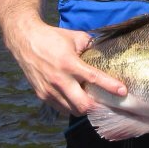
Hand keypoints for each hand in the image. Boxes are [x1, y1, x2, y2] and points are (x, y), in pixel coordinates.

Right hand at [5, 22, 127, 116]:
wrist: (25, 41)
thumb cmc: (52, 37)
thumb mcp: (75, 37)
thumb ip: (91, 46)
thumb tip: (104, 53)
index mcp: (69, 63)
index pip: (94, 78)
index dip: (110, 87)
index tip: (123, 92)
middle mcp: (59, 80)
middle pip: (83, 105)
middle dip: (97, 107)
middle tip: (106, 103)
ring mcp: (49, 90)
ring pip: (72, 110)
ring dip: (84, 108)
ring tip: (91, 100)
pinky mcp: (41, 95)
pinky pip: (61, 108)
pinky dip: (71, 107)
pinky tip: (75, 98)